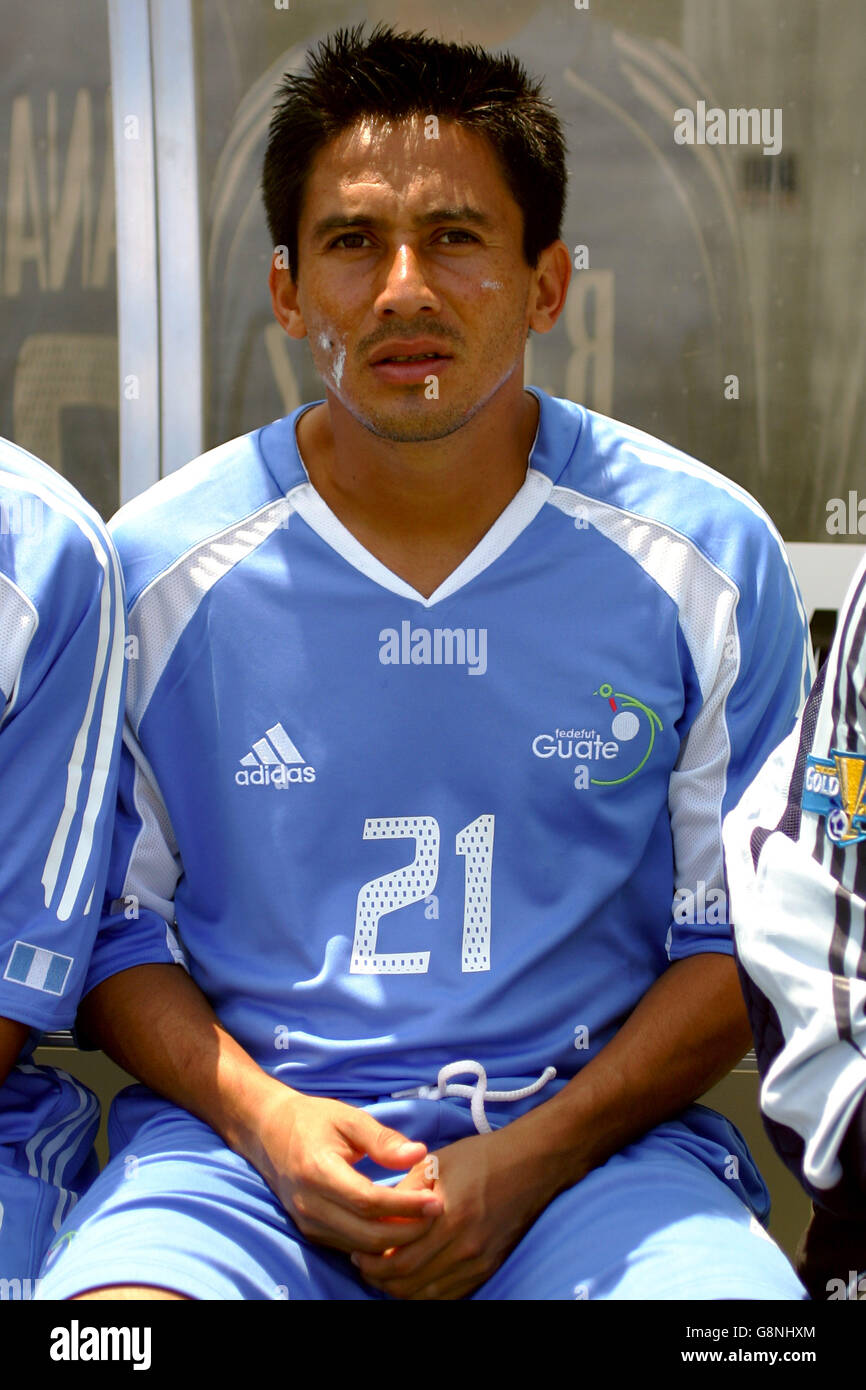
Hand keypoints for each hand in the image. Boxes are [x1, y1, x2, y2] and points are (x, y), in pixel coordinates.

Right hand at [250, 1088, 443, 1254]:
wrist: (268, 1131)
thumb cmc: (312, 1120)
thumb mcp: (349, 1118)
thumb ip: (383, 1139)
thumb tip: (419, 1154)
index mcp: (318, 1171)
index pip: (368, 1202)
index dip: (405, 1206)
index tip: (435, 1200)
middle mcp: (310, 1204)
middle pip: (367, 1235)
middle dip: (407, 1230)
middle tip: (437, 1212)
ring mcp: (307, 1223)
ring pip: (360, 1248)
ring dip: (395, 1241)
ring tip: (424, 1219)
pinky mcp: (310, 1231)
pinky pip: (349, 1247)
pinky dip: (377, 1244)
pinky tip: (398, 1226)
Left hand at [351, 1127, 554, 1298]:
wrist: (530, 1164)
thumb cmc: (480, 1158)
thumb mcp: (435, 1163)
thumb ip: (405, 1193)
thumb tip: (377, 1218)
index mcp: (449, 1217)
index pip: (399, 1259)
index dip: (372, 1262)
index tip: (358, 1253)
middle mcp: (465, 1247)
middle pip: (409, 1282)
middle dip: (380, 1278)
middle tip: (365, 1265)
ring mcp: (479, 1262)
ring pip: (427, 1295)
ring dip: (400, 1289)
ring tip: (385, 1273)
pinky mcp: (489, 1268)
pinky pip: (450, 1296)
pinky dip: (425, 1294)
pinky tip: (413, 1279)